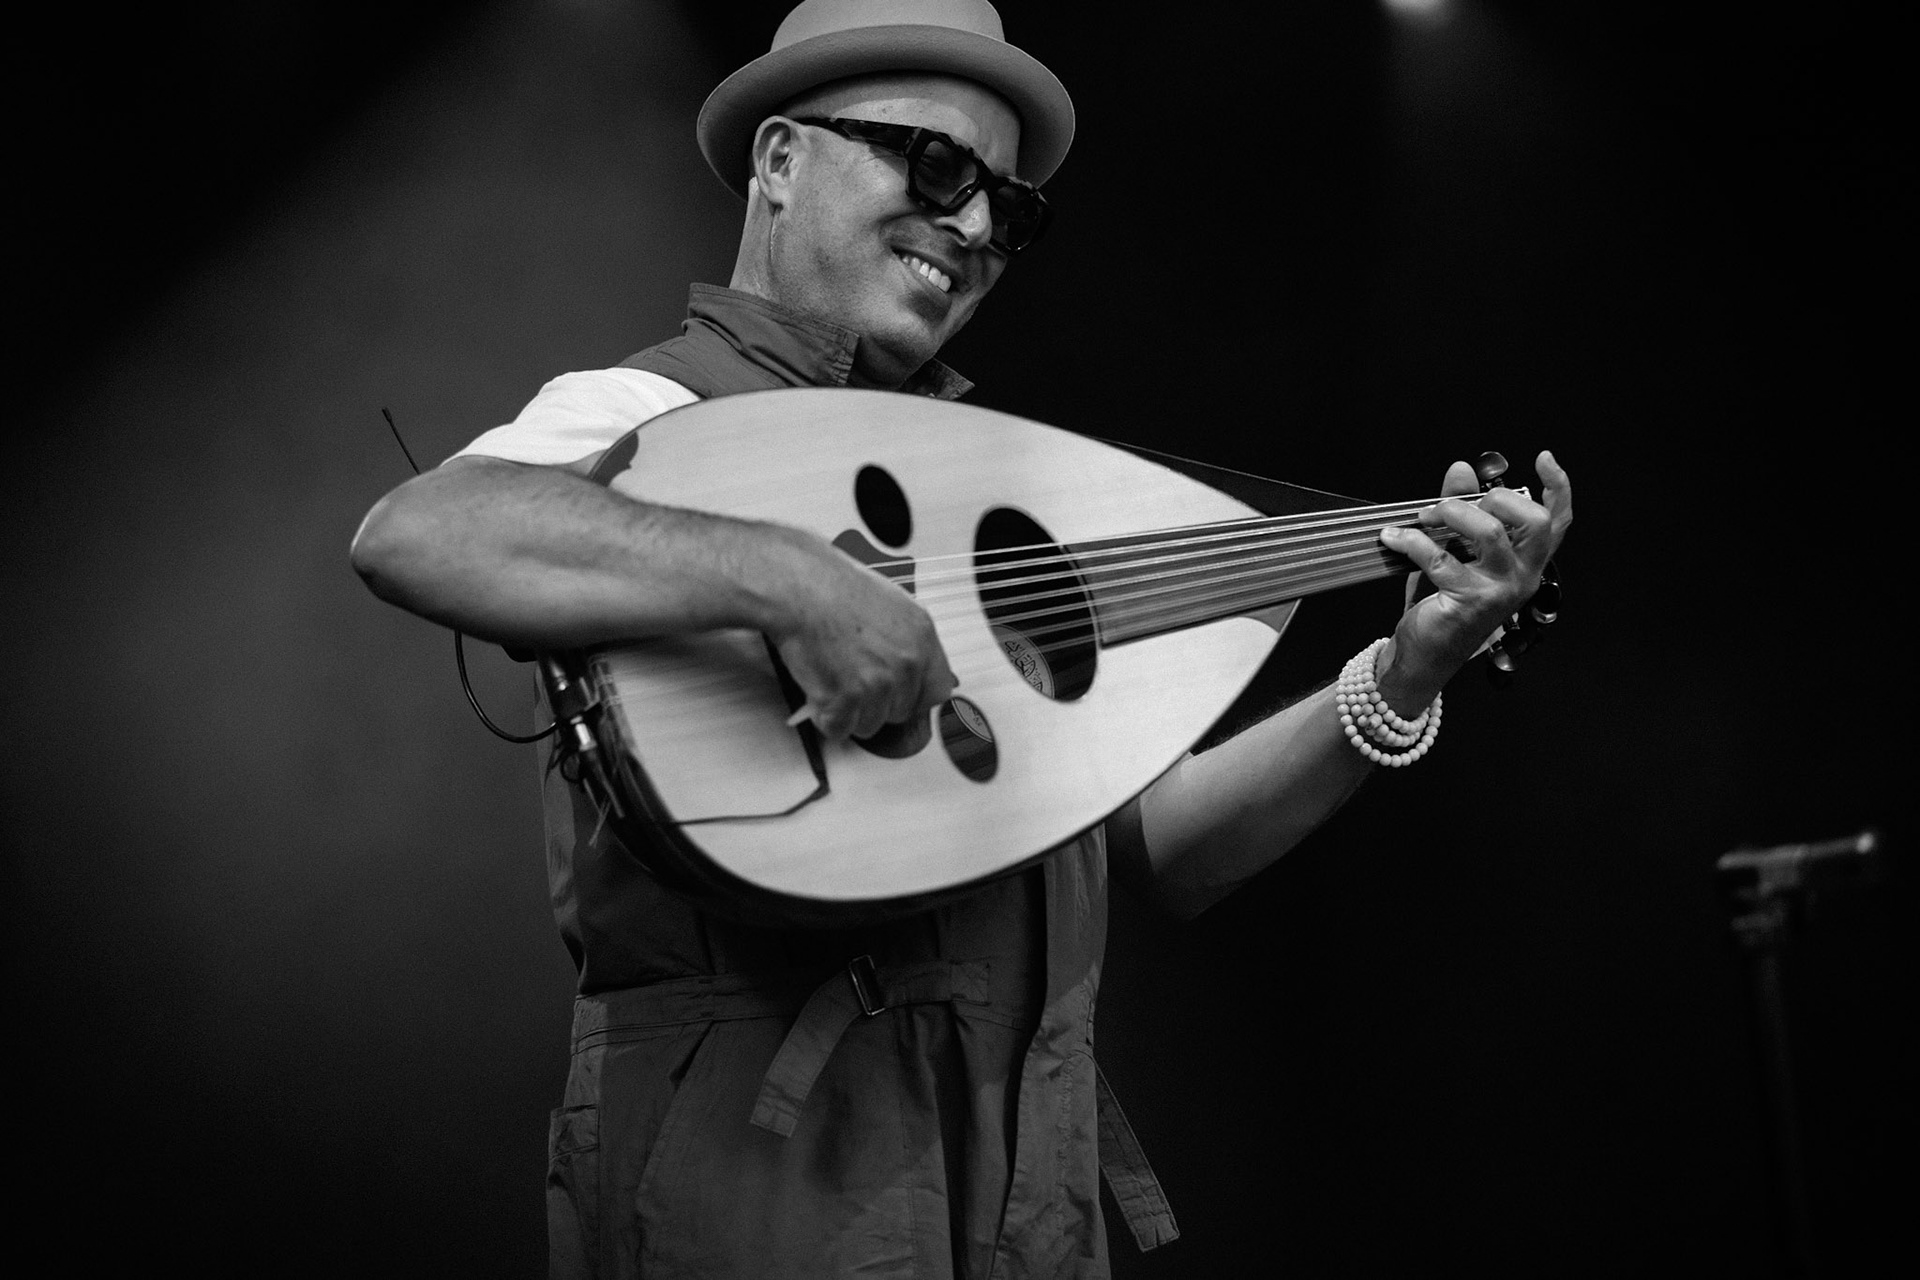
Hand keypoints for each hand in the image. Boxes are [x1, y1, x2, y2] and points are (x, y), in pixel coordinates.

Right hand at [768, 533, 957, 745]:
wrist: (799, 587)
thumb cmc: (833, 587)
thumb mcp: (891, 605)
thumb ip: (907, 641)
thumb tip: (912, 669)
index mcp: (922, 637)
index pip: (938, 691)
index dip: (914, 698)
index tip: (899, 697)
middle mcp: (906, 663)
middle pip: (901, 712)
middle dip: (876, 704)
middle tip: (852, 680)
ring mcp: (878, 684)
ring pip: (870, 725)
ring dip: (849, 712)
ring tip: (832, 679)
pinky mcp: (845, 699)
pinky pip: (839, 728)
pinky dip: (824, 716)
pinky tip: (817, 689)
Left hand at [1375, 450, 1571, 707]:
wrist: (1424, 654)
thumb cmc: (1444, 600)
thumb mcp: (1455, 549)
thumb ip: (1460, 509)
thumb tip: (1461, 468)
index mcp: (1526, 563)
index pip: (1557, 523)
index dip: (1558, 488)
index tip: (1544, 457)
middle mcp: (1523, 577)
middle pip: (1535, 522)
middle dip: (1496, 499)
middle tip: (1456, 505)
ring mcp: (1499, 591)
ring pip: (1489, 533)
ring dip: (1451, 514)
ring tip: (1424, 517)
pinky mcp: (1469, 602)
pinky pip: (1440, 557)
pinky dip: (1411, 540)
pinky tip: (1392, 537)